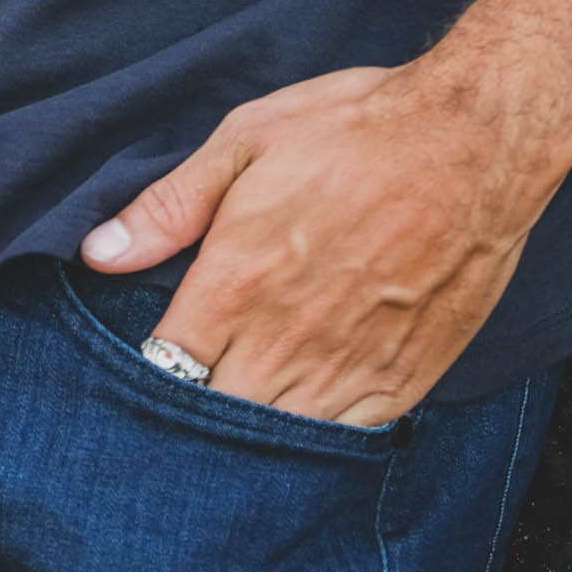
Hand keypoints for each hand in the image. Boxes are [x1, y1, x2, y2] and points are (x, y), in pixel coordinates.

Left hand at [80, 62, 542, 426]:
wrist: (473, 142)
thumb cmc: (356, 130)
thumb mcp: (248, 139)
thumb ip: (170, 205)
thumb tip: (98, 253)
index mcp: (236, 283)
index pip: (164, 370)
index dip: (148, 377)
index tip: (148, 365)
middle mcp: (285, 342)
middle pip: (214, 419)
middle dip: (193, 413)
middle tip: (190, 392)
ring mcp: (347, 370)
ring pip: (277, 441)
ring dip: (253, 432)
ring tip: (242, 410)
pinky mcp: (401, 383)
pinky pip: (343, 440)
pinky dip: (318, 436)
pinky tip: (306, 410)